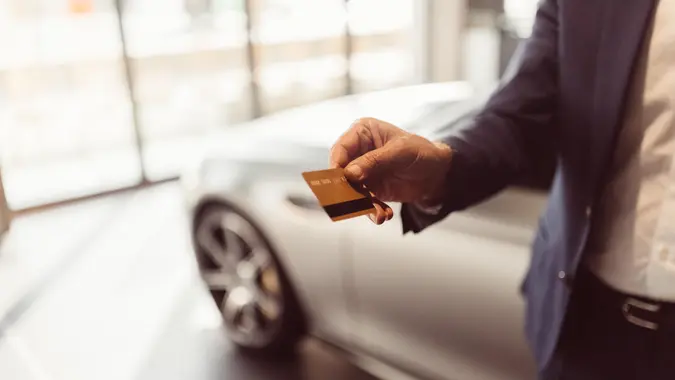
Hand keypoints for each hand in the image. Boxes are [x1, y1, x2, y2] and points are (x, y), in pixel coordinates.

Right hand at [330, 117, 452, 223]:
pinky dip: (372, 210)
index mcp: (362, 133)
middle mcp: (358, 152)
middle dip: (348, 190)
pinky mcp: (370, 189)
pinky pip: (364, 202)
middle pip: (341, 172)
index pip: (341, 148)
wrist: (437, 173)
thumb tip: (350, 173)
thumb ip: (374, 161)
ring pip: (351, 190)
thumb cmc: (420, 151)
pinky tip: (384, 215)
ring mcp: (362, 173)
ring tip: (378, 214)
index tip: (339, 180)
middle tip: (353, 203)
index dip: (336, 164)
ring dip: (362, 205)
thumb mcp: (400, 152)